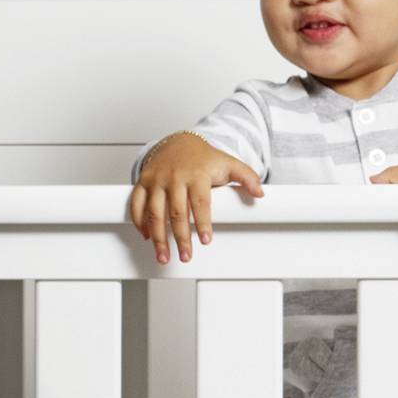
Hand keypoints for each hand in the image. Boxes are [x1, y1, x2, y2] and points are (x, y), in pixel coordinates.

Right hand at [128, 133, 262, 264]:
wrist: (178, 141)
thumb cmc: (203, 158)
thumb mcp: (228, 163)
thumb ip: (247, 177)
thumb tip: (260, 193)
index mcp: (197, 174)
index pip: (201, 202)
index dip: (204, 222)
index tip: (206, 240)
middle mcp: (175, 178)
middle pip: (176, 212)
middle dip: (181, 237)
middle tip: (186, 256)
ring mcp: (157, 180)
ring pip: (154, 212)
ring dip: (158, 237)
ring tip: (164, 256)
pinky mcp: (143, 182)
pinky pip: (137, 204)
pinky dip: (139, 222)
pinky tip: (146, 237)